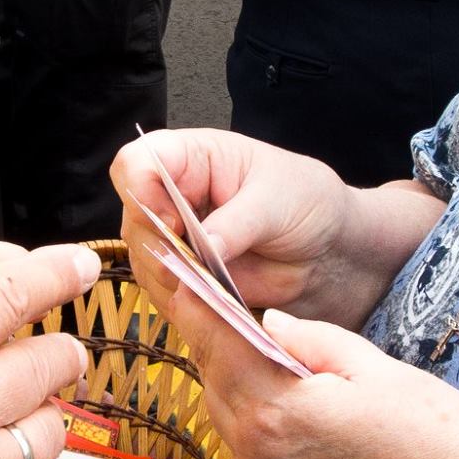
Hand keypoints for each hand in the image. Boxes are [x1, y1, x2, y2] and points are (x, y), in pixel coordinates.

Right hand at [111, 129, 371, 326]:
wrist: (326, 248)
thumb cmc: (304, 201)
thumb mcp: (277, 201)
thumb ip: (239, 222)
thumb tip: (204, 248)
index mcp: (191, 157)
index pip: (137, 162)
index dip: (141, 191)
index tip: (174, 222)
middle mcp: (172, 195)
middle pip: (133, 218)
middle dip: (160, 246)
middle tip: (199, 265)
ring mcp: (175, 238)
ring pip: (143, 260)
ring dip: (172, 279)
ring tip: (216, 283)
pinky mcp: (185, 275)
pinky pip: (163, 292)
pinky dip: (184, 301)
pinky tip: (215, 299)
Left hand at [144, 269, 458, 458]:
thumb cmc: (438, 444)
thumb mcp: (379, 370)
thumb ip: (314, 340)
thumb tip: (267, 320)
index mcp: (277, 410)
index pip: (216, 339)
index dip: (194, 297)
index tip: (177, 263)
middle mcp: (257, 451)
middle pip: (213, 374)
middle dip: (209, 329)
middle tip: (207, 284)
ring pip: (225, 407)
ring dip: (227, 367)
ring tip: (240, 326)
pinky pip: (245, 437)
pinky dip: (247, 402)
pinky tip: (270, 380)